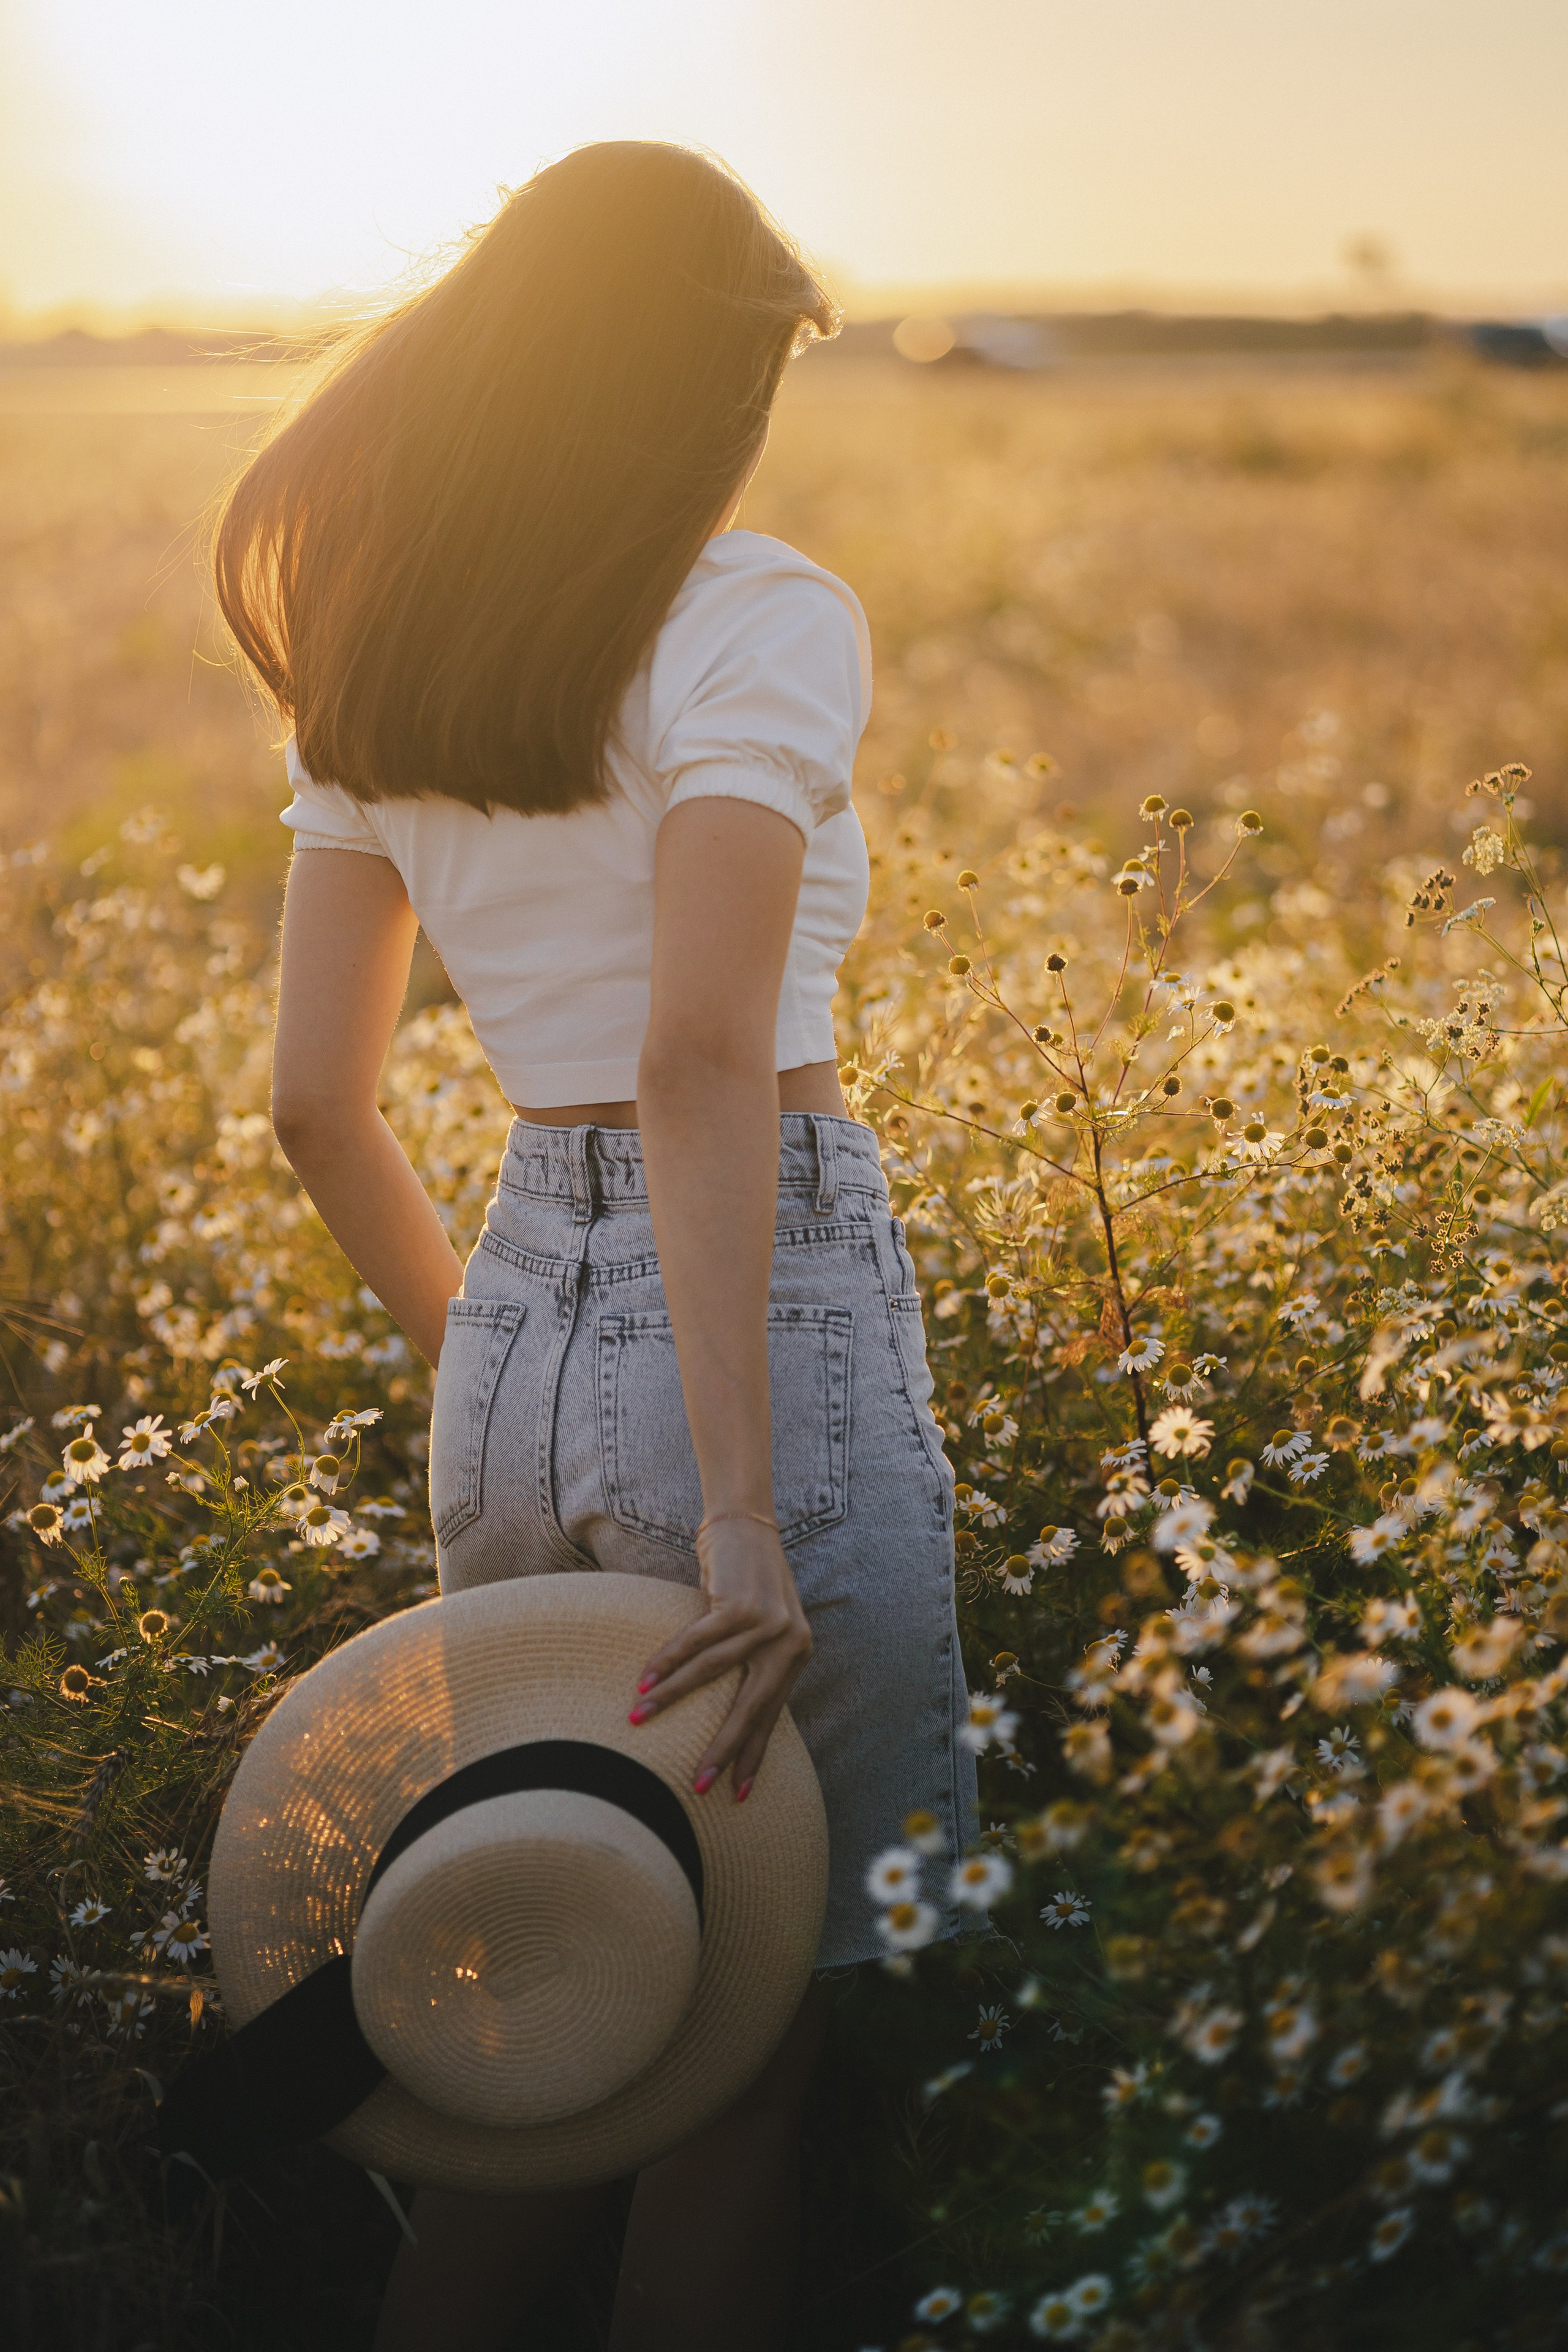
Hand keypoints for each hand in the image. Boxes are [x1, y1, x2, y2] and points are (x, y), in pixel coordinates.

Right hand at [628, 1516, 811, 1800]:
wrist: (745, 1524)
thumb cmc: (745, 1580)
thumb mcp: (760, 1626)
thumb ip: (753, 1664)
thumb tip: (729, 1716)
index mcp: (796, 1654)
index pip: (771, 1715)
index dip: (754, 1754)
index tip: (740, 1792)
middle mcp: (788, 1642)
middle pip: (751, 1707)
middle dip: (724, 1749)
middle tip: (700, 1784)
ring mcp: (766, 1623)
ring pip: (713, 1674)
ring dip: (673, 1699)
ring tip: (641, 1720)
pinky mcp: (739, 1604)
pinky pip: (696, 1642)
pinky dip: (668, 1662)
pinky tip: (645, 1680)